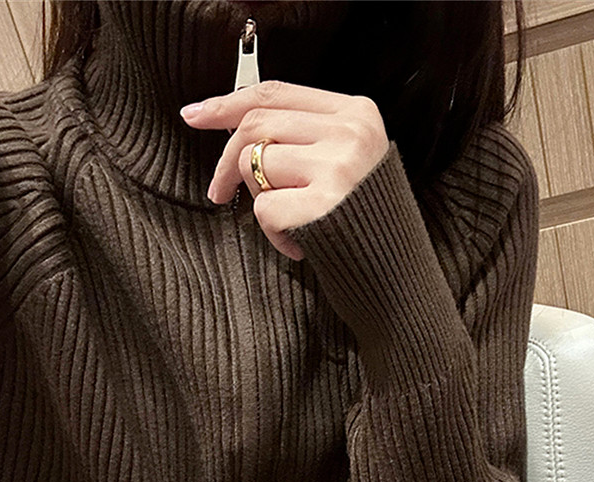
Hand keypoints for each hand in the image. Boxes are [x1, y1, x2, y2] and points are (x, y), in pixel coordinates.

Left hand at [180, 80, 389, 260]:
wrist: (398, 275)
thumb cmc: (363, 223)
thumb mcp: (344, 162)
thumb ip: (304, 136)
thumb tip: (233, 125)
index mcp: (356, 114)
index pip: (276, 93)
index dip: (227, 103)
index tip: (195, 115)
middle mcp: (349, 133)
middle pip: (256, 125)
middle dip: (226, 162)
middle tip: (218, 192)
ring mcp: (338, 167)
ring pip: (256, 165)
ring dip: (259, 201)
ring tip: (290, 221)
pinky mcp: (323, 205)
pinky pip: (265, 210)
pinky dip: (273, 234)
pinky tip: (299, 243)